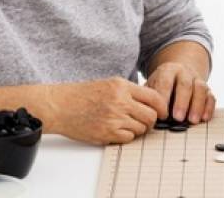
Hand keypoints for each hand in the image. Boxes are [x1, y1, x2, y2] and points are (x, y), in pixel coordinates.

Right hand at [48, 77, 167, 144]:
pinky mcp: (106, 133)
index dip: (162, 107)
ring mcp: (113, 118)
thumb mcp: (109, 84)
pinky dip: (126, 136)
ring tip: (126, 124)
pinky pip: (128, 138)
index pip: (154, 97)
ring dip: (138, 129)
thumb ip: (130, 91)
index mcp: (122, 86)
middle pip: (151, 116)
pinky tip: (117, 130)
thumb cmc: (83, 95)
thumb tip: (152, 102)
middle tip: (145, 121)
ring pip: (141, 128)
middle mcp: (120, 101)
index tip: (163, 112)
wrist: (60, 106)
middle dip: (151, 121)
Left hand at [146, 61, 214, 123]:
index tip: (161, 114)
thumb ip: (150, 98)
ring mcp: (197, 80)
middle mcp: (184, 72)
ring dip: (197, 105)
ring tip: (192, 121)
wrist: (178, 73)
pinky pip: (210, 96)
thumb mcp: (152, 86)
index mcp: (167, 70)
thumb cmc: (161, 85)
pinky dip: (208, 108)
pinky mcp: (207, 89)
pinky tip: (204, 118)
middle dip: (182, 102)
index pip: (165, 82)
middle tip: (178, 118)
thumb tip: (146, 114)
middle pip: (185, 84)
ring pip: (200, 89)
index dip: (163, 97)